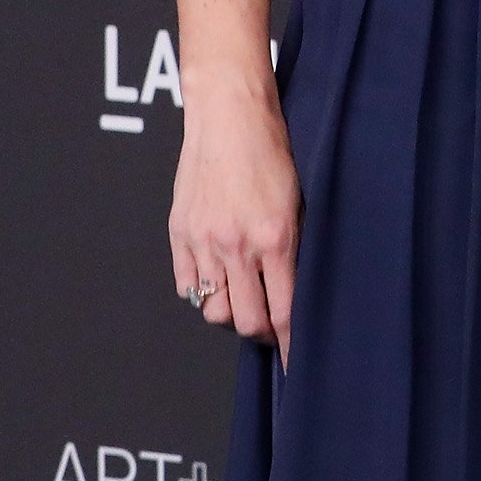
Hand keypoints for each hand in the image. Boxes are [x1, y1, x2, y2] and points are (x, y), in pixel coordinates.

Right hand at [168, 81, 301, 364]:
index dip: (289, 345)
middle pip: (246, 321)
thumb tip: (296, 288)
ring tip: (245, 297)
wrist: (230, 115)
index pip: (283, 312)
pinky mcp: (180, 234)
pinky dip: (202, 291)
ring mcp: (203, 242)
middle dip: (263, 333)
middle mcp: (236, 246)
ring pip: (213, 309)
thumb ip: (295, 246)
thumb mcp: (300, 200)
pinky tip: (218, 278)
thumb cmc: (273, 150)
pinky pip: (188, 286)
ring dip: (231, 312)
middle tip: (272, 327)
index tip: (295, 364)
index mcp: (275, 238)